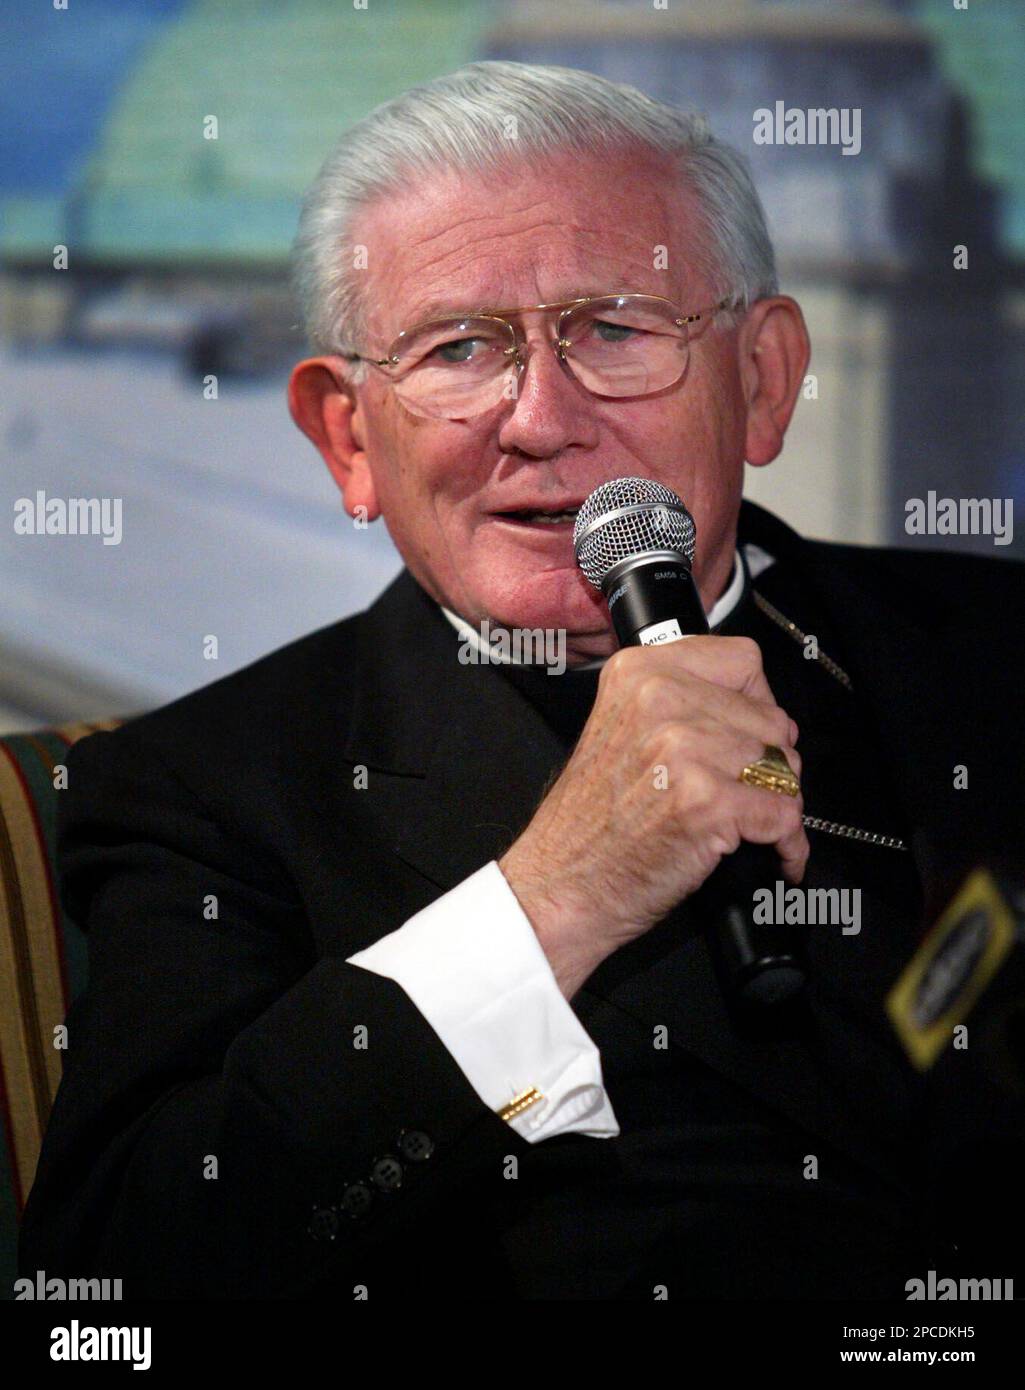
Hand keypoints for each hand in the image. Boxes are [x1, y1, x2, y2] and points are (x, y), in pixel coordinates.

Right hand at [498, 637, 807, 997]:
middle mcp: (660, 698)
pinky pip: (784, 813)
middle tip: (742, 791)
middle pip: (772, 718)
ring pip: (783, 766)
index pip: (742, 660)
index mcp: (639, 672)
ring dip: (776, 803)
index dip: (757, 702)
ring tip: (746, 823)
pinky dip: (786, 843)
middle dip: (771, 761)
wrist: (561, 884)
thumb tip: (753, 712)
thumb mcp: (622, 729)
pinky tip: (771, 851)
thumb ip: (679, 704)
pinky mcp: (706, 799)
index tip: (749, 732)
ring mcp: (684, 747)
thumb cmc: (591, 821)